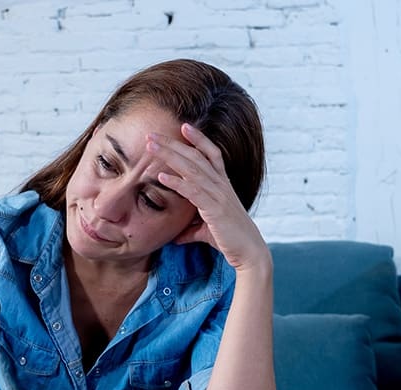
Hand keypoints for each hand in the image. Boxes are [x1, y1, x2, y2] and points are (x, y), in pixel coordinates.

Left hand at [146, 124, 270, 272]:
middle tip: (153, 135)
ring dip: (170, 156)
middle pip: (196, 156)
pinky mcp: (214, 209)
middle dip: (174, 144)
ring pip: (192, 169)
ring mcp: (219, 195)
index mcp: (223, 185)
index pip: (212, 154)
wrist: (249, 252)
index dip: (199, 139)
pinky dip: (176, 182)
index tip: (184, 126)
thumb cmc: (230, 239)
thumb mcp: (207, 231)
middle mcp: (221, 185)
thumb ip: (191, 230)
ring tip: (151, 147)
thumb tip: (176, 237)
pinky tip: (161, 176)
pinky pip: (193, 191)